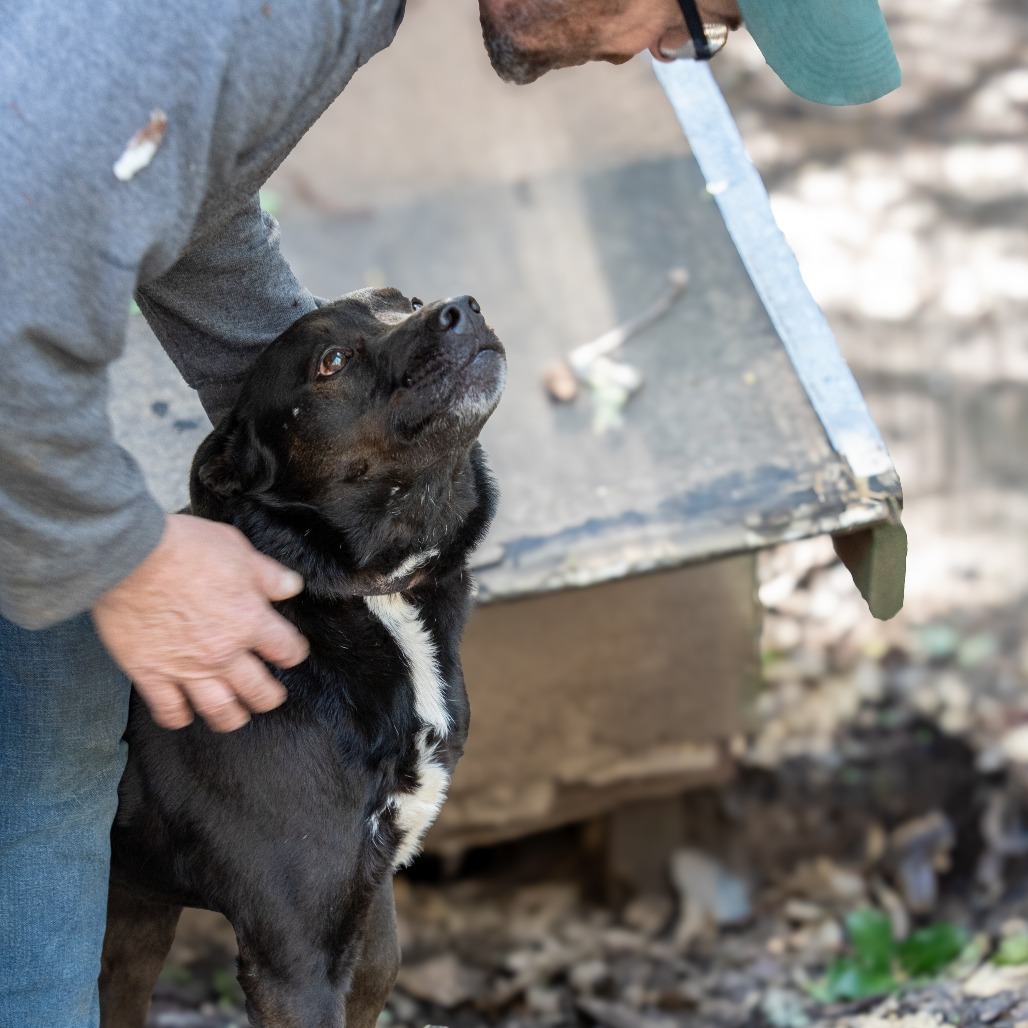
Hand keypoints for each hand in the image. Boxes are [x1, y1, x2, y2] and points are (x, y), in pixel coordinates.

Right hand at [92, 513, 308, 731]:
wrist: (129, 557)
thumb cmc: (184, 547)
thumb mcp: (237, 549)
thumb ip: (267, 574)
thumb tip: (292, 587)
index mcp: (250, 620)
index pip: (286, 649)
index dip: (292, 653)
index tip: (289, 653)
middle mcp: (223, 652)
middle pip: (258, 690)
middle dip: (269, 696)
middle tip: (269, 696)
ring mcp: (186, 667)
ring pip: (219, 709)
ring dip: (232, 717)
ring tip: (236, 716)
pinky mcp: (150, 673)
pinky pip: (169, 710)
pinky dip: (179, 717)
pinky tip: (184, 714)